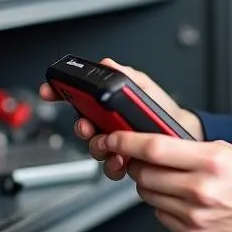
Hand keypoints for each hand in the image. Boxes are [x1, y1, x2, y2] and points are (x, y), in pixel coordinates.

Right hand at [38, 57, 203, 179]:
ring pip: (93, 148)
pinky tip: (123, 160)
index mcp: (106, 103)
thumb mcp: (144, 88)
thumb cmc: (161, 110)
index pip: (76, 96)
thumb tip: (107, 63)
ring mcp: (112, 143)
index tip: (49, 90)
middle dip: (80, 126)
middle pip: (81, 124)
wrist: (183, 135)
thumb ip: (125, 75)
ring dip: (98, 147)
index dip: (59, 91)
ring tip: (111, 144)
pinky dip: (113, 166)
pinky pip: (109, 167)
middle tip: (88, 126)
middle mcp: (105, 124)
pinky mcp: (122, 161)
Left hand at [100, 130, 231, 231]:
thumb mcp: (231, 152)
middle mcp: (201, 189)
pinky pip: (162, 216)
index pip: (154, 148)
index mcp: (212, 161)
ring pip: (149, 195)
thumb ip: (193, 149)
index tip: (114, 139)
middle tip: (144, 160)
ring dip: (151, 185)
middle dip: (137, 164)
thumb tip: (158, 146)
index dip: (126, 141)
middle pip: (145, 173)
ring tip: (173, 181)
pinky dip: (165, 206)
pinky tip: (184, 201)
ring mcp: (196, 216)